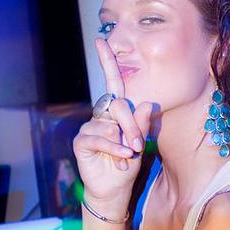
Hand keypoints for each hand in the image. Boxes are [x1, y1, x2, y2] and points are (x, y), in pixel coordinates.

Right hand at [73, 38, 151, 205]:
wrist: (114, 189)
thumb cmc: (127, 164)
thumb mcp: (139, 144)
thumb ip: (142, 125)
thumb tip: (148, 103)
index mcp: (115, 112)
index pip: (112, 83)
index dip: (107, 62)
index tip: (102, 40)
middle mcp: (101, 115)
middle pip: (118, 106)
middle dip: (132, 126)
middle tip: (138, 145)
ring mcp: (90, 127)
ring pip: (110, 125)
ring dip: (124, 142)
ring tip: (129, 156)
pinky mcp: (82, 140)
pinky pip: (99, 138)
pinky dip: (113, 148)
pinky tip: (122, 157)